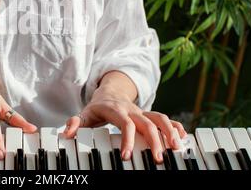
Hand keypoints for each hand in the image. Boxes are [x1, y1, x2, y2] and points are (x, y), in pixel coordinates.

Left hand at [63, 95, 186, 163]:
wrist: (109, 92)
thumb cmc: (97, 107)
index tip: (127, 156)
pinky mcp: (149, 114)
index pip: (125, 123)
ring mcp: (143, 112)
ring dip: (169, 132)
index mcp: (116, 110)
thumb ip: (76, 122)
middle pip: (147, 122)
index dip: (127, 139)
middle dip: (155, 140)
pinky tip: (183, 137)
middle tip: (158, 159)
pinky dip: (175, 126)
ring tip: (176, 148)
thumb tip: (68, 132)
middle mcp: (132, 110)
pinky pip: (165, 118)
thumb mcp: (85, 113)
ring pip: (160, 118)